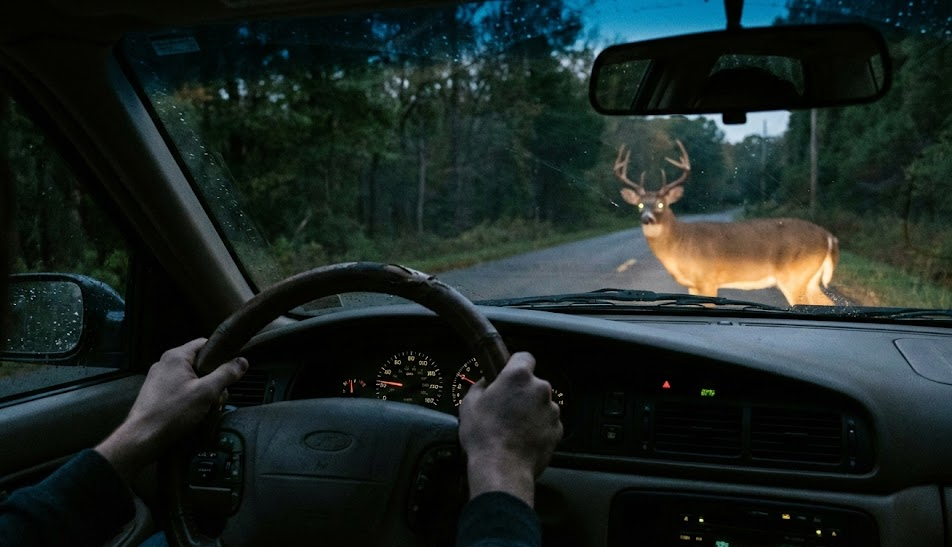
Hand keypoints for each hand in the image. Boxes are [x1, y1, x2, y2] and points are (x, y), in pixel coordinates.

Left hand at [95, 338, 247, 480]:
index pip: (205, 344)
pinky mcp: (157, 395)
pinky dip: (191, 401)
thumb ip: (226, 374)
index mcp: (176, 357)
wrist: (142, 439)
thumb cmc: (171, 413)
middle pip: (200, 364)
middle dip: (213, 381)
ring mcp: (159, 380)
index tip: (231, 369)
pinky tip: (194, 415)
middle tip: (217, 397)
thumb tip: (242, 362)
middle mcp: (165, 364)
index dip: (221, 355)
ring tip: (205, 409)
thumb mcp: (206, 393)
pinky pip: (181, 391)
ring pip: (192, 380)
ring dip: (203, 393)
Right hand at [458, 352, 561, 506]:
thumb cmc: (484, 436)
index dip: (514, 364)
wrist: (501, 469)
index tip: (508, 373)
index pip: (524, 356)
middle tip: (504, 407)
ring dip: (530, 411)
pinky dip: (537, 428)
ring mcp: (551, 410)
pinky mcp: (557, 430)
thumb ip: (481, 386)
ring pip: (540, 404)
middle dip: (521, 393)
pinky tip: (521, 438)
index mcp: (518, 377)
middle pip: (532, 383)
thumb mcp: (469, 403)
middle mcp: (539, 389)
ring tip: (512, 427)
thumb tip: (486, 384)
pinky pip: (546, 423)